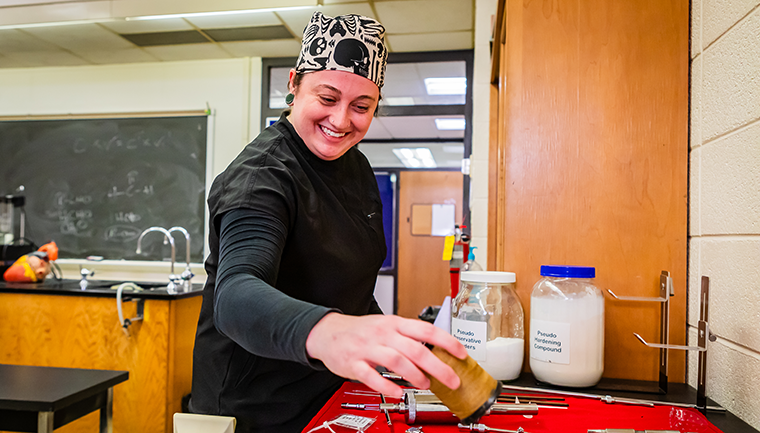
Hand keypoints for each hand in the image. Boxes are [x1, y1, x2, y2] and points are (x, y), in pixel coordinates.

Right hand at [305, 313, 466, 397]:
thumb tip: (438, 351)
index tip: (462, 354)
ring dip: (415, 375)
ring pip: (396, 360)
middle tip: (452, 380)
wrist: (327, 332)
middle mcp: (383, 334)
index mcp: (394, 323)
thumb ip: (409, 337)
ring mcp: (367, 348)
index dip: (447, 342)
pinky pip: (371, 376)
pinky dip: (387, 386)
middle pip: (416, 349)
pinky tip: (397, 393)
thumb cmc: (362, 331)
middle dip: (438, 366)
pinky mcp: (353, 363)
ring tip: (425, 384)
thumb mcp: (387, 326)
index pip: (426, 329)